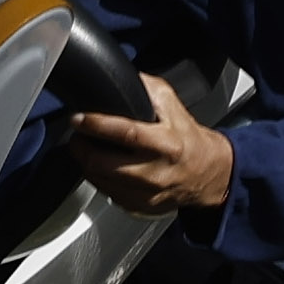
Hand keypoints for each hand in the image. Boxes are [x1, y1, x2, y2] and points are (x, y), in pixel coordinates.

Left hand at [58, 73, 235, 214]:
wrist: (206, 172)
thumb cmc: (186, 138)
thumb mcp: (172, 105)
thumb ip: (146, 88)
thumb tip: (119, 77)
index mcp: (166, 143)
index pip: (125, 133)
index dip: (96, 125)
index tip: (78, 118)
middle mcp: (156, 172)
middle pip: (102, 163)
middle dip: (81, 147)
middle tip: (77, 135)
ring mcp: (146, 193)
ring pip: (99, 180)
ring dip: (86, 163)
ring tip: (87, 148)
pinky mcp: (139, 206)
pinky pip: (107, 193)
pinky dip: (98, 178)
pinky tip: (102, 166)